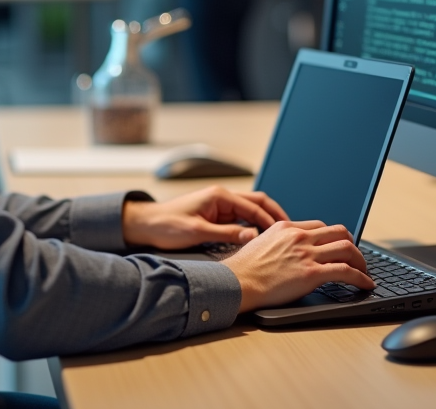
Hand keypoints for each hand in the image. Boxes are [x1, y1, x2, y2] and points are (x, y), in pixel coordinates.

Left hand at [121, 186, 287, 249]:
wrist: (144, 225)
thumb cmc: (166, 225)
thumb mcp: (198, 232)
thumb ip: (227, 234)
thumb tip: (253, 237)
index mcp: (219, 196)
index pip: (254, 206)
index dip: (272, 220)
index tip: (286, 232)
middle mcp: (222, 198)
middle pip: (257, 203)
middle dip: (275, 216)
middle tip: (291, 231)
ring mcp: (219, 206)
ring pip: (250, 212)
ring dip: (265, 222)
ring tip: (281, 237)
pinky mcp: (215, 216)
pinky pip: (240, 220)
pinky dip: (252, 228)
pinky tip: (261, 240)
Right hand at [222, 221, 373, 311]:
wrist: (237, 282)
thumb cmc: (243, 270)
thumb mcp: (260, 243)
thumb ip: (278, 243)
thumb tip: (287, 252)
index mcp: (286, 227)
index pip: (320, 226)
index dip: (334, 237)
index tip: (339, 246)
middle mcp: (299, 237)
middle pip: (339, 232)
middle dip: (352, 245)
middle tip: (356, 258)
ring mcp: (306, 254)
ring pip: (348, 249)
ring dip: (361, 261)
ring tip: (364, 272)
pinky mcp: (311, 273)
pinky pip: (346, 272)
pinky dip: (361, 278)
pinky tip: (365, 285)